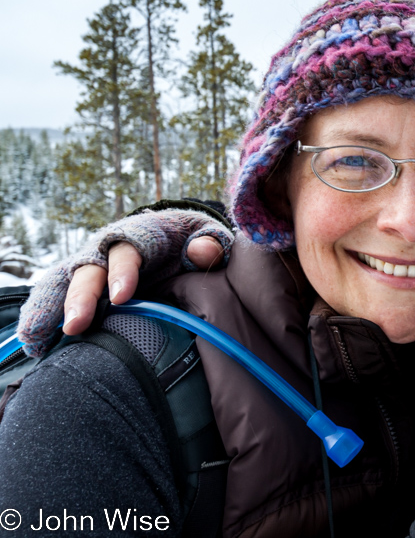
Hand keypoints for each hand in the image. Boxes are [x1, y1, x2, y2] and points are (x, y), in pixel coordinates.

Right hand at [16, 208, 231, 356]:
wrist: (179, 240)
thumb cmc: (195, 242)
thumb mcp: (208, 238)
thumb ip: (210, 243)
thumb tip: (202, 251)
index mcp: (141, 235)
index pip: (128, 251)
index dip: (122, 272)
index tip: (121, 297)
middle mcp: (109, 249)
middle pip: (89, 270)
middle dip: (80, 297)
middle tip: (76, 326)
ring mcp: (94, 268)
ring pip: (65, 284)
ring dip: (52, 309)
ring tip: (39, 339)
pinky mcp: (85, 286)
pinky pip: (57, 298)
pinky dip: (43, 318)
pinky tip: (37, 345)